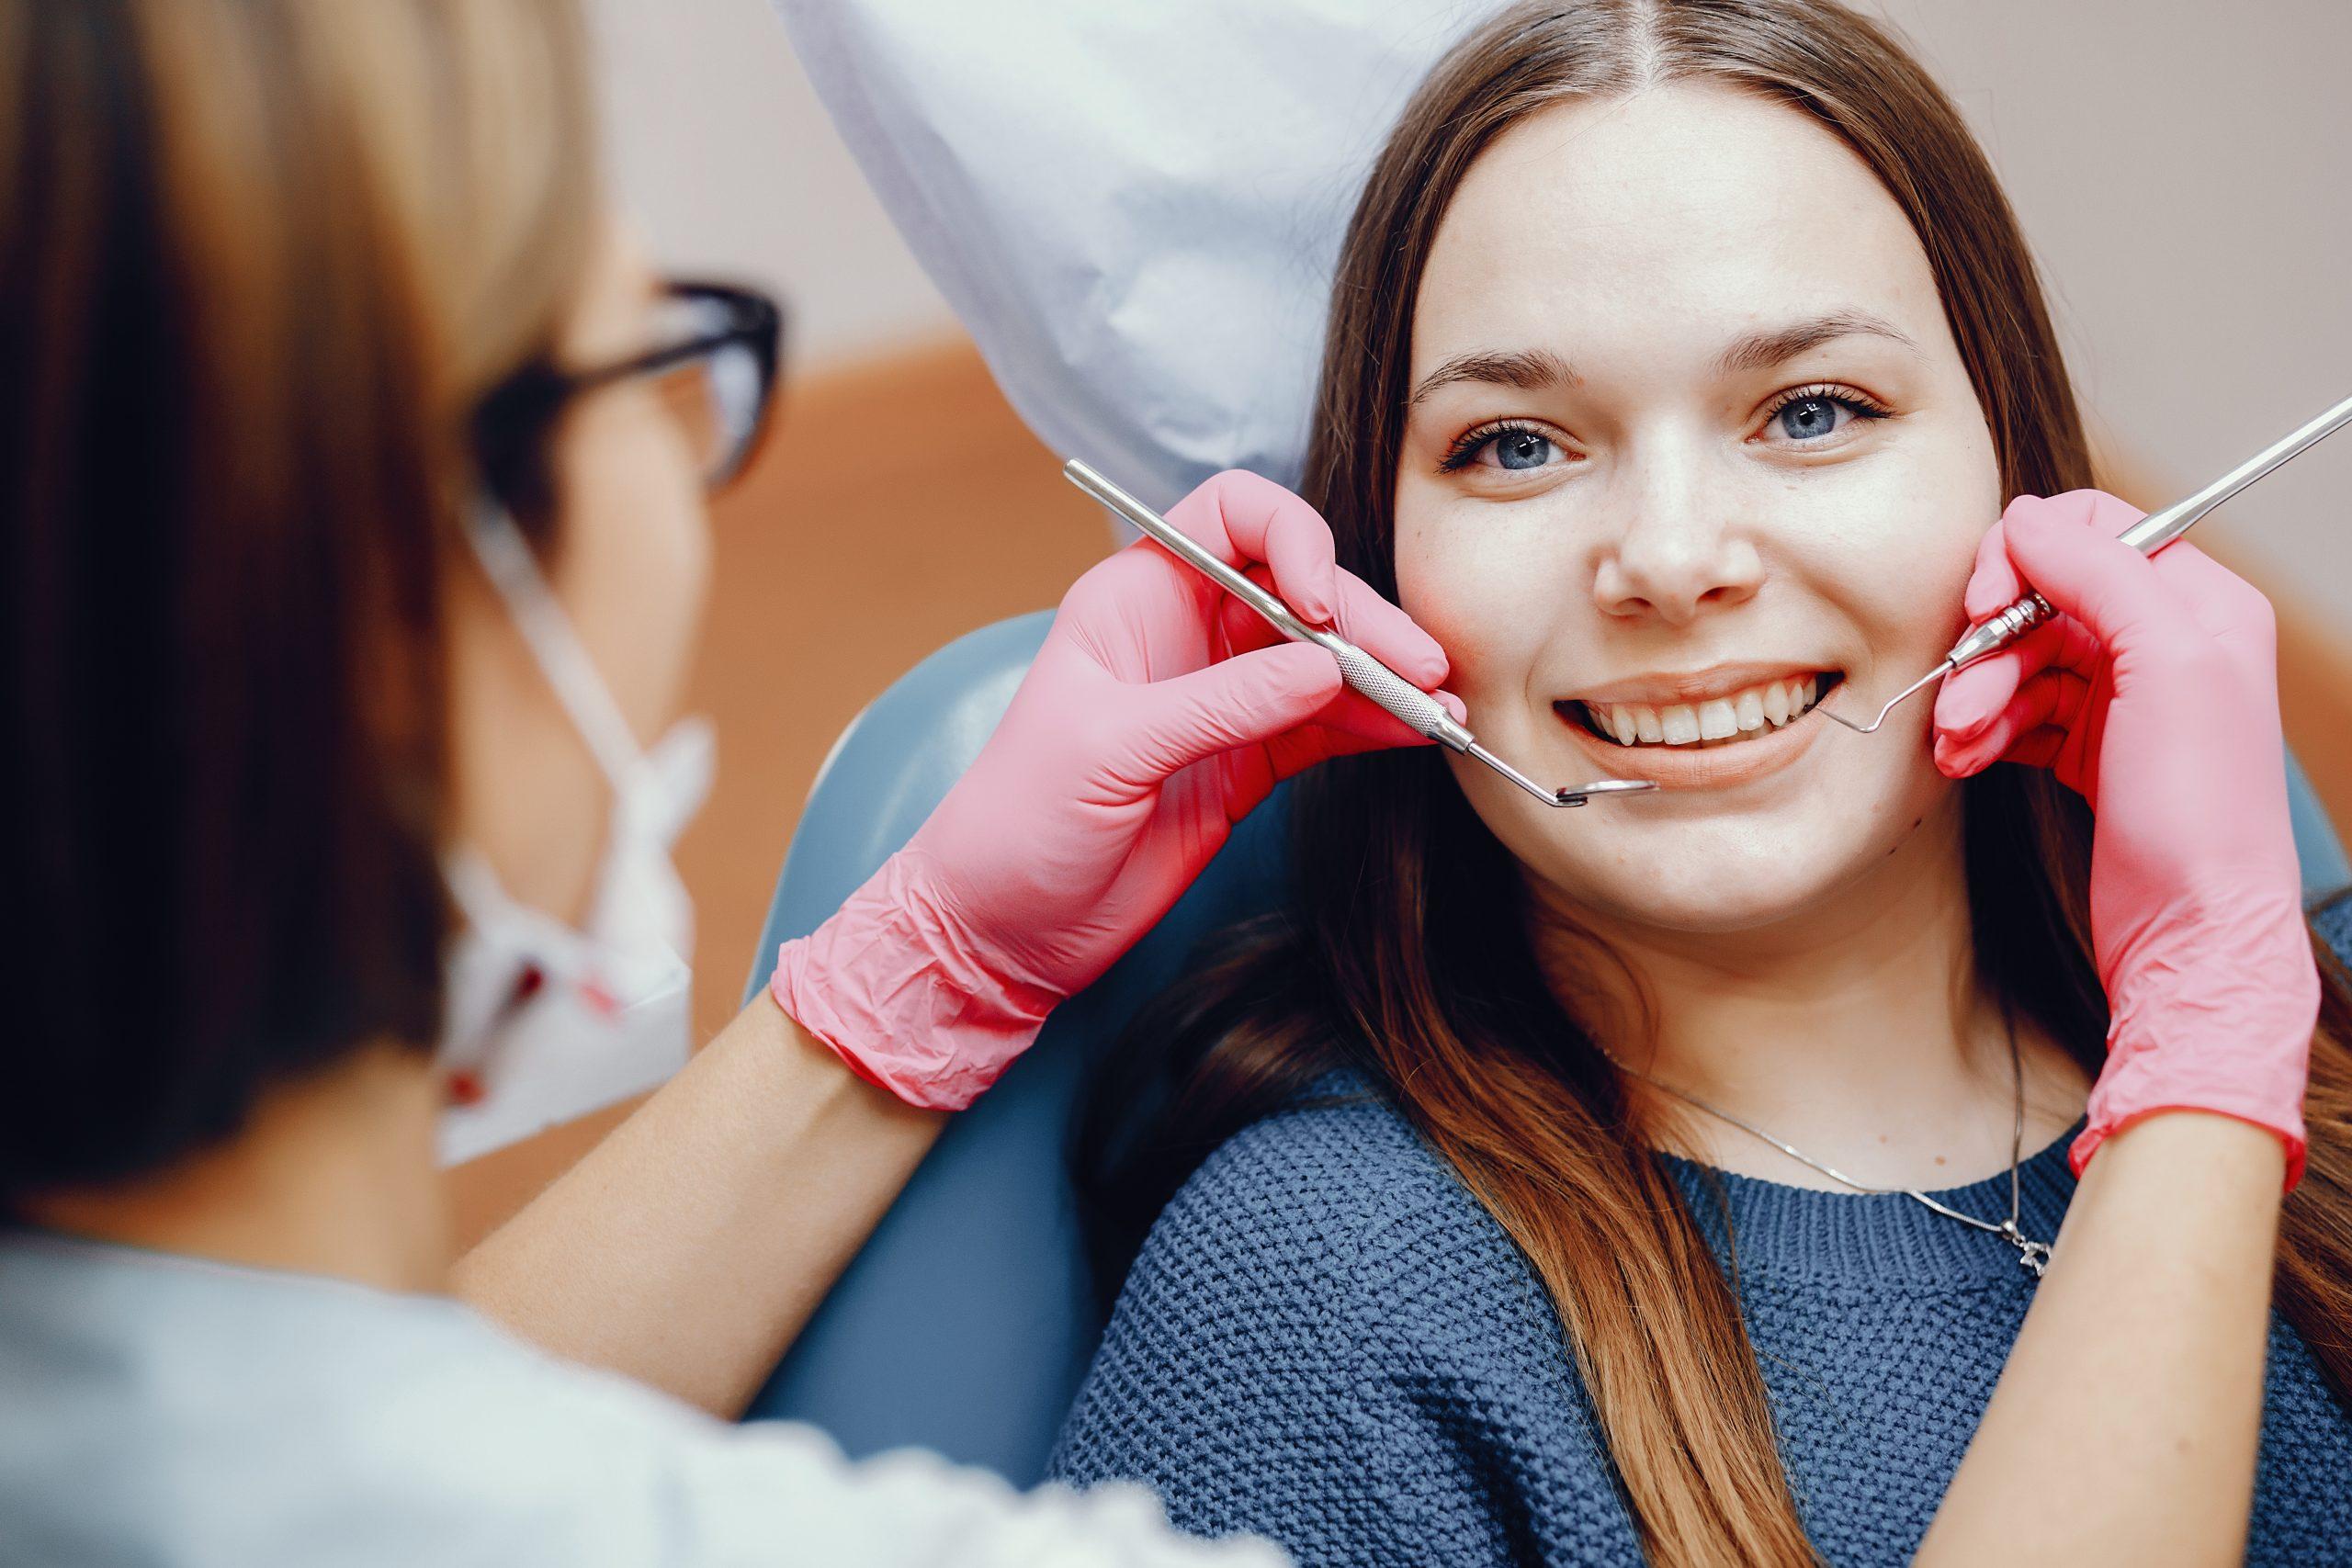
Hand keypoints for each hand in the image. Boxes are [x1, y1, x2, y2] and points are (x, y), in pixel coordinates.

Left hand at [772, 469, 1452, 1107]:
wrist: (1003, 928)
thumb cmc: (1016, 822)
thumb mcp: (1110, 750)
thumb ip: (1219, 705)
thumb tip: (1321, 668)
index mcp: (1135, 597)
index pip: (1231, 518)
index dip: (1291, 538)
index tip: (1321, 603)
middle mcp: (1186, 632)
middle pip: (1299, 592)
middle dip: (1364, 623)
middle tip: (1419, 670)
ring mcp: (1223, 698)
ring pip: (1323, 661)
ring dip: (1384, 679)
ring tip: (1440, 709)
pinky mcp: (1248, 761)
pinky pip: (1325, 725)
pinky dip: (1372, 727)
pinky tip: (1413, 735)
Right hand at [1933, 490, 2316, 1184]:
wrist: (2191, 934)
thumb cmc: (2200, 814)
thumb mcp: (2165, 667)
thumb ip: (2100, 574)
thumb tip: (2028, 517)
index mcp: (2199, 605)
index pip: (2093, 528)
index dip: (2020, 558)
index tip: (1979, 606)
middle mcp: (2164, 643)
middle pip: (2039, 599)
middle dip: (1986, 648)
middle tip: (1957, 700)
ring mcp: (2124, 698)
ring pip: (2018, 660)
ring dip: (1975, 698)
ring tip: (1957, 744)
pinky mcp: (2089, 749)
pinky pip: (2015, 714)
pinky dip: (1982, 733)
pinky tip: (1966, 761)